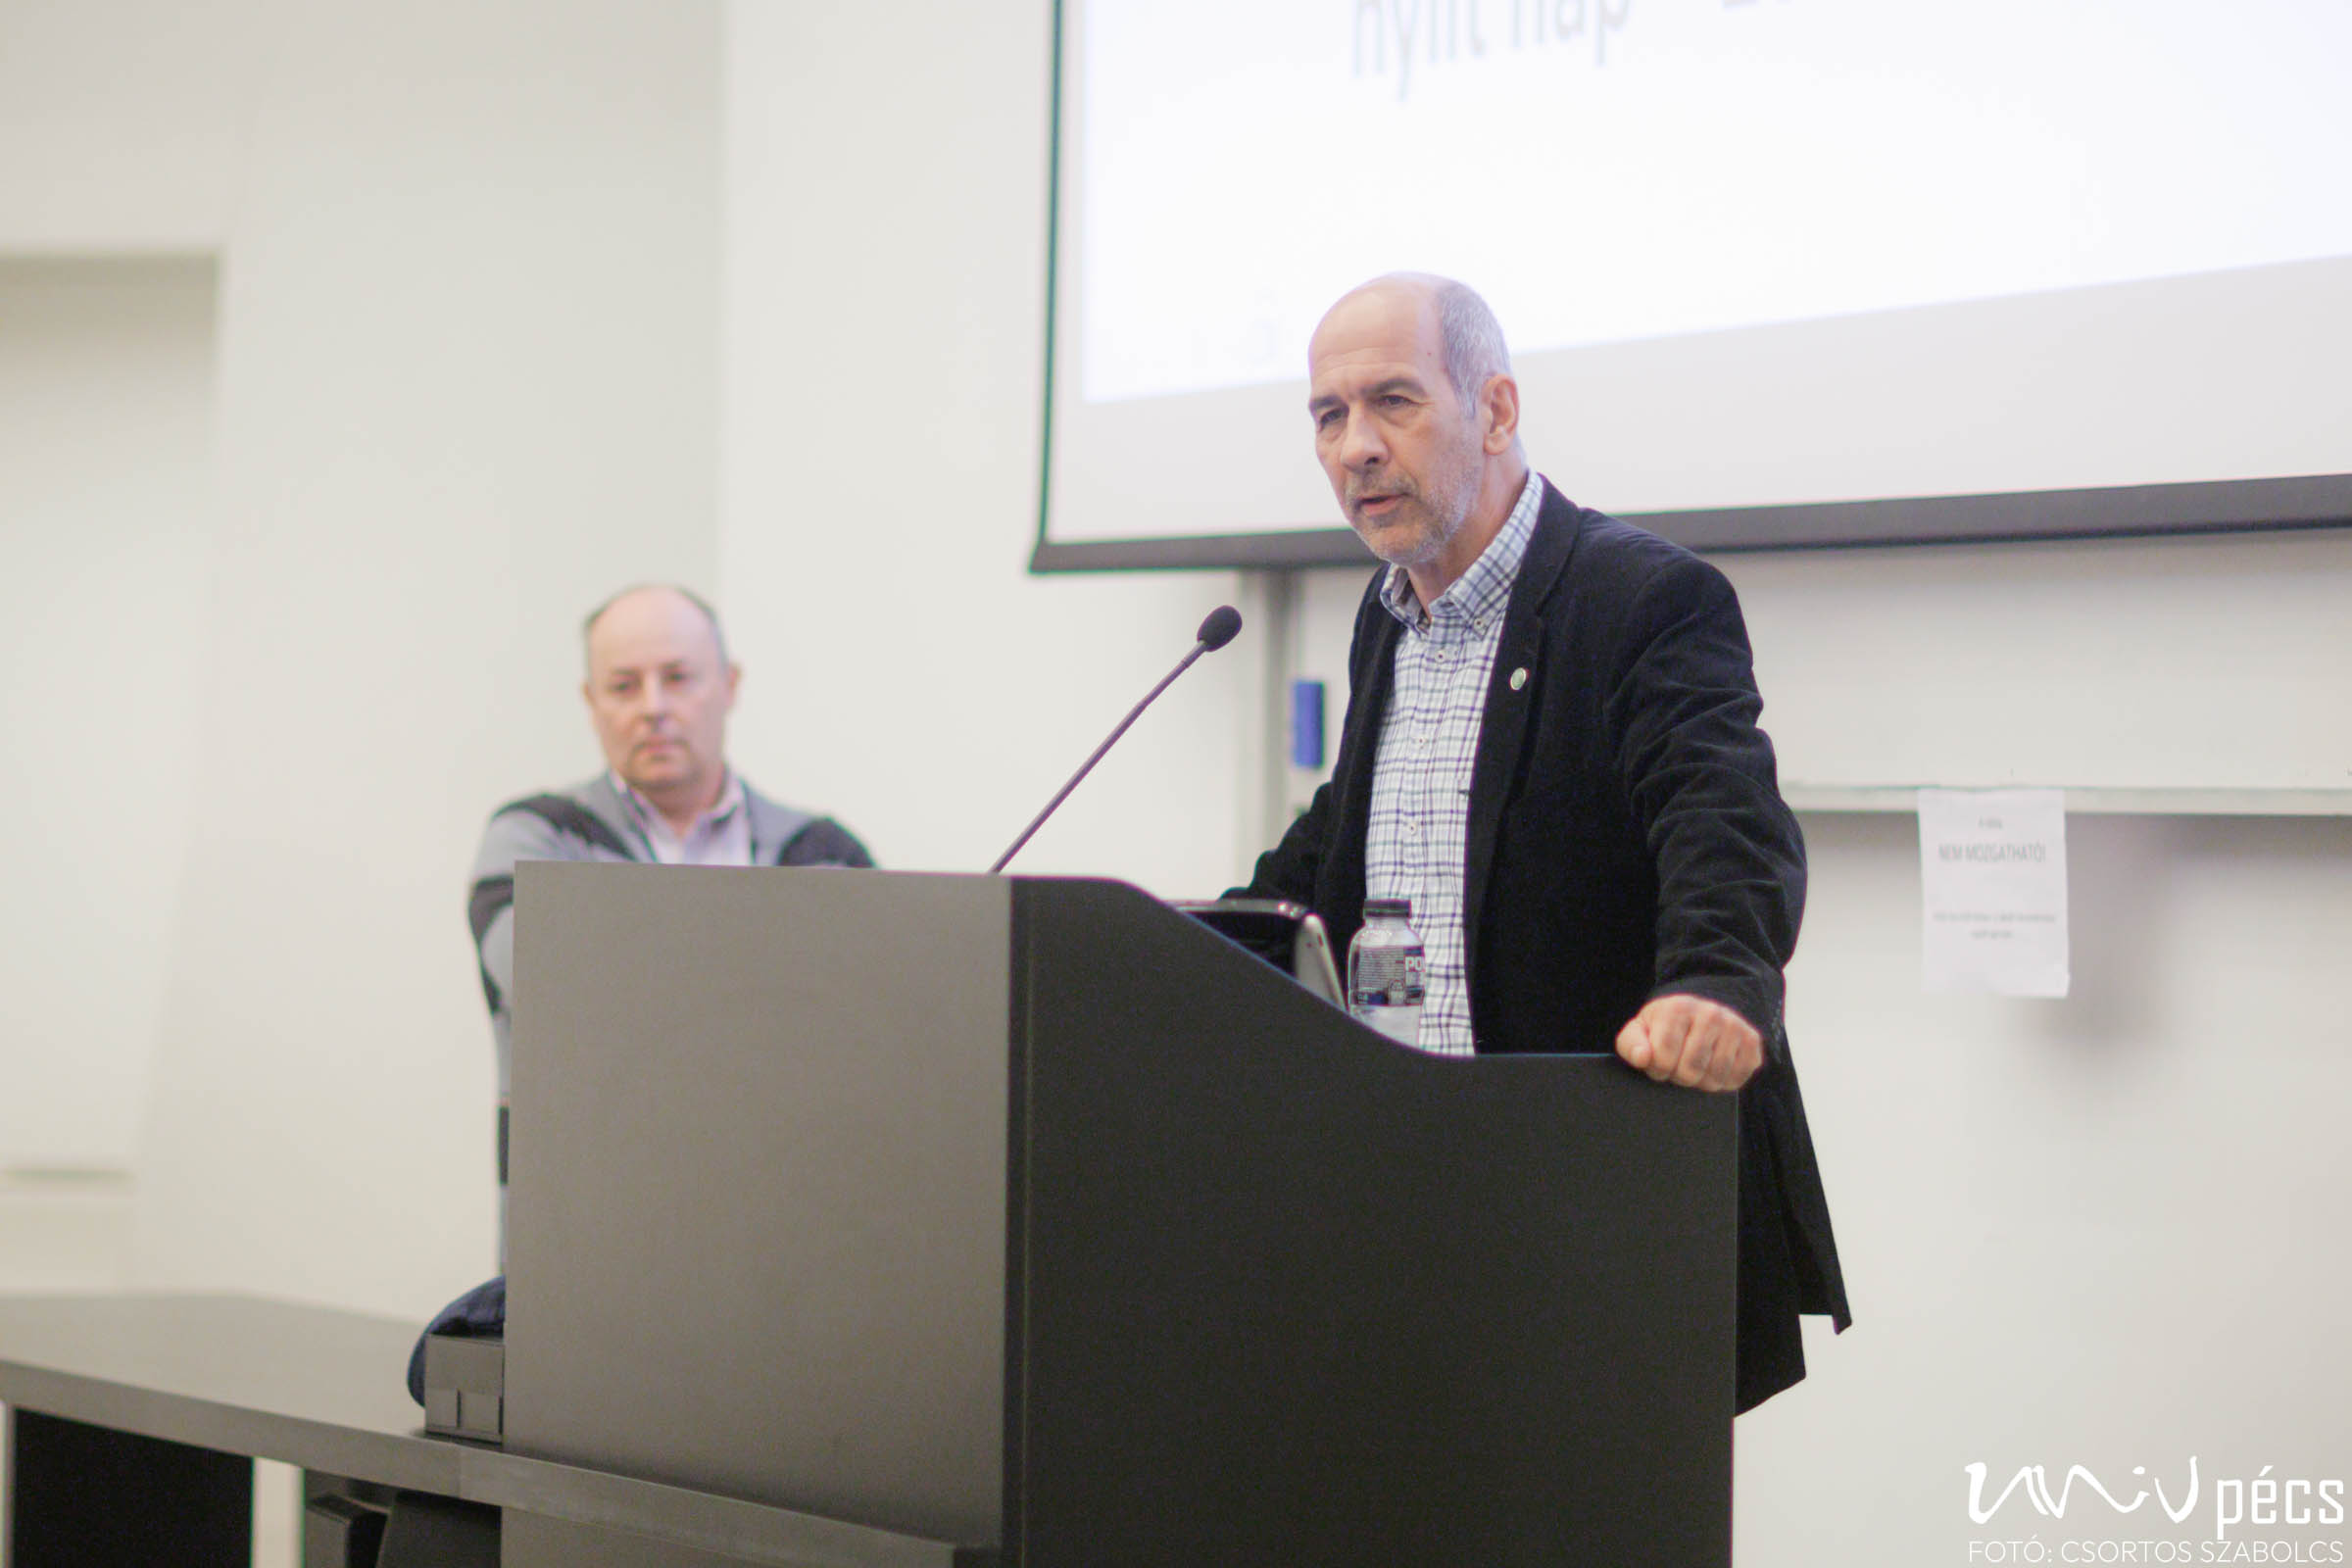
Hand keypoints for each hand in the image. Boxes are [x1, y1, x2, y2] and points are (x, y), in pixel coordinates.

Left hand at [1615, 994, 1760, 1091]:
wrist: (1700, 1010)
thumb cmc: (1664, 1026)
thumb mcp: (1639, 1030)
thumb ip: (1631, 1044)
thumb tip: (1643, 1058)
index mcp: (1678, 1008)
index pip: (1663, 1058)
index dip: (1657, 1069)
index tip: (1657, 1062)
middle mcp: (1711, 1013)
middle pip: (1690, 1071)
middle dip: (1679, 1076)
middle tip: (1677, 1065)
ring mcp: (1735, 1026)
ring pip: (1715, 1078)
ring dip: (1701, 1082)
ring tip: (1694, 1066)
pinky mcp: (1752, 1041)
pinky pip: (1737, 1079)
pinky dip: (1723, 1082)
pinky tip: (1713, 1068)